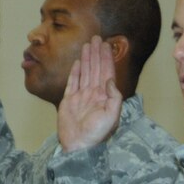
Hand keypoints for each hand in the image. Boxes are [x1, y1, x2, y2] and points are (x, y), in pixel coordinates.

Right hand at [57, 36, 121, 151]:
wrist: (78, 145)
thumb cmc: (97, 134)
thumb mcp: (112, 116)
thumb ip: (114, 97)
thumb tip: (110, 80)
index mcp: (104, 96)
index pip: (106, 73)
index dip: (107, 58)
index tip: (106, 45)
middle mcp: (94, 94)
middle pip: (96, 69)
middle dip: (96, 53)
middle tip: (96, 38)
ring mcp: (81, 96)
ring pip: (85, 72)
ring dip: (87, 58)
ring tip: (87, 44)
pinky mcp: (69, 100)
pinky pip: (73, 82)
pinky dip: (75, 72)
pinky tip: (78, 62)